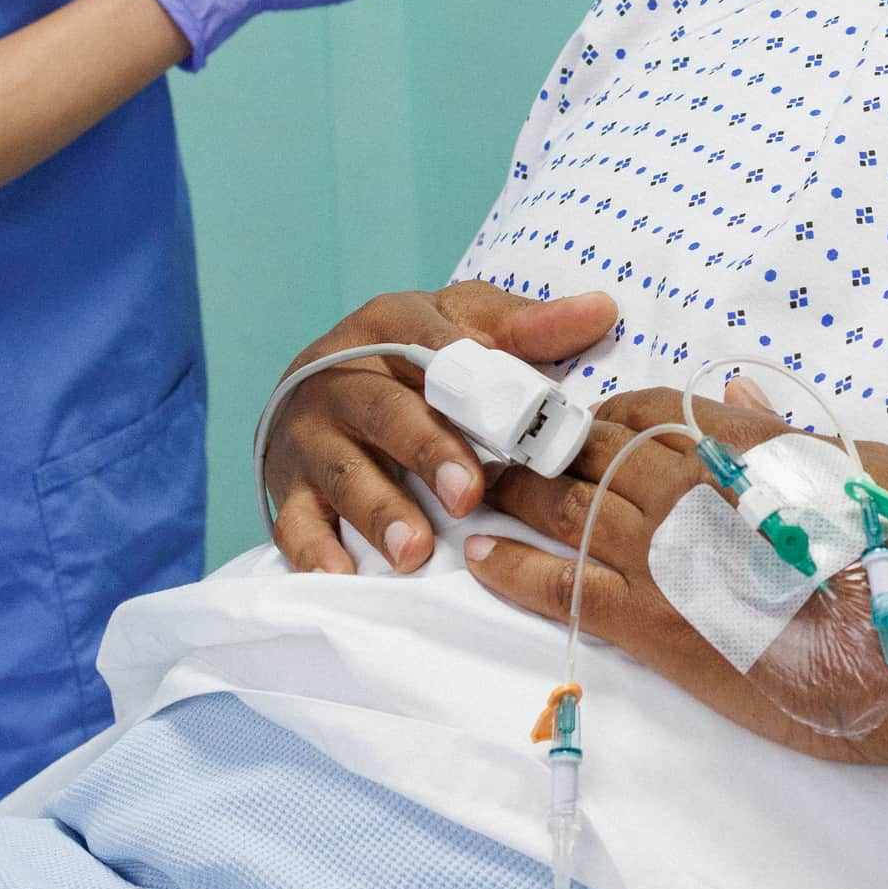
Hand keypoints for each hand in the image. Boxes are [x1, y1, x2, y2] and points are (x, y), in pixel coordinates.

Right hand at [259, 283, 618, 571]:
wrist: (320, 378)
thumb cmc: (414, 357)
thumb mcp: (466, 324)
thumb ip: (529, 327)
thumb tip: (602, 311)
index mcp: (389, 327)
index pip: (429, 348)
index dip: (468, 384)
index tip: (508, 423)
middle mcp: (339, 376)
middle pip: (383, 412)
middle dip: (426, 453)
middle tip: (469, 496)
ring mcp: (309, 434)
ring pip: (340, 471)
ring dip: (377, 512)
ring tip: (413, 552)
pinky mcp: (285, 485)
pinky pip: (291, 520)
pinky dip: (312, 550)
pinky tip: (340, 577)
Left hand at [459, 384, 887, 768]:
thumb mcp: (862, 467)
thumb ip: (786, 436)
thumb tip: (732, 397)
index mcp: (740, 444)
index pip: (650, 409)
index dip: (614, 410)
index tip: (593, 418)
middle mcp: (689, 491)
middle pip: (594, 450)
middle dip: (548, 439)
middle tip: (506, 436)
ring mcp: (664, 560)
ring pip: (566, 508)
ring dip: (518, 488)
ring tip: (479, 478)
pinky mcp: (654, 628)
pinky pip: (562, 588)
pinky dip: (515, 569)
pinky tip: (480, 555)